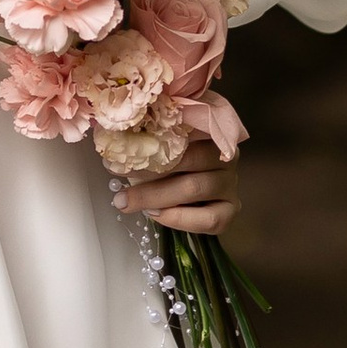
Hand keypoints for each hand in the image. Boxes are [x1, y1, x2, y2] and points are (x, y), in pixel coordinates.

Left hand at [110, 137, 239, 234]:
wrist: (194, 193)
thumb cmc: (172, 163)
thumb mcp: (163, 143)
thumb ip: (152, 135)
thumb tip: (117, 136)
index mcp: (211, 129)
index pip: (185, 129)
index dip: (152, 137)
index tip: (121, 147)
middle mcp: (226, 155)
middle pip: (189, 159)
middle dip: (148, 170)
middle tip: (115, 176)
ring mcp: (231, 184)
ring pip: (194, 188)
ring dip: (156, 196)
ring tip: (128, 201)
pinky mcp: (231, 211)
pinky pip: (208, 219)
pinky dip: (178, 218)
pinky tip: (155, 215)